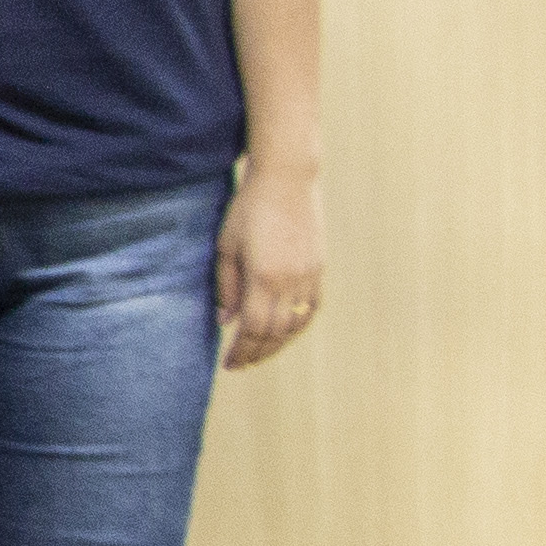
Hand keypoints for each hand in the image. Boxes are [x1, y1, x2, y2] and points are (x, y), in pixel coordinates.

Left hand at [218, 162, 321, 367]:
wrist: (287, 180)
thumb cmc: (248, 209)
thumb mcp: (226, 247)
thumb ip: (226, 287)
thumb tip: (227, 321)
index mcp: (264, 278)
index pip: (254, 329)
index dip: (242, 351)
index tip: (230, 364)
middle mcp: (290, 282)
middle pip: (276, 332)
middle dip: (258, 353)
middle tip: (241, 364)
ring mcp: (309, 276)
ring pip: (297, 324)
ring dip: (278, 343)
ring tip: (260, 353)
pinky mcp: (319, 268)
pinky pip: (311, 308)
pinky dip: (298, 325)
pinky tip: (285, 331)